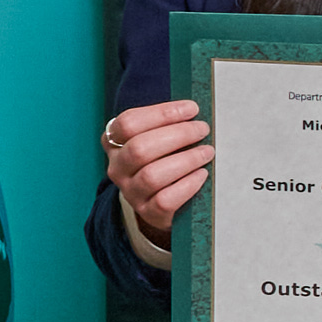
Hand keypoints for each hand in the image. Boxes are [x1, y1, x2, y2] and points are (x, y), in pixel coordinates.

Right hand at [101, 99, 211, 252]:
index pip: (129, 123)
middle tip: (202, 129)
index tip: (192, 108)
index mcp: (114, 142)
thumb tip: (194, 110)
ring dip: (186, 160)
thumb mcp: (157, 140)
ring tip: (207, 152)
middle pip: (140, 148)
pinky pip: (165, 199)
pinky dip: (187, 185)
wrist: (159, 203)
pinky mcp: (147, 212)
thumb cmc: (163, 160)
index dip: (161, 113)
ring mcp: (131, 191)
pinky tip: (202, 174)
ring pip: (152, 175)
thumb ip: (168, 125)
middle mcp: (117, 167)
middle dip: (177, 135)